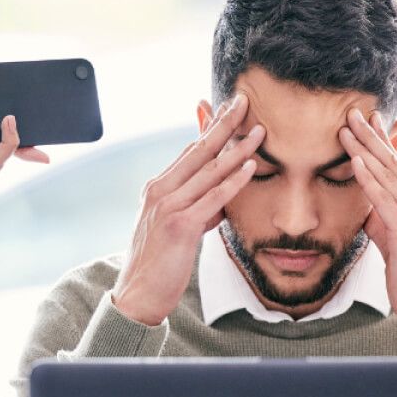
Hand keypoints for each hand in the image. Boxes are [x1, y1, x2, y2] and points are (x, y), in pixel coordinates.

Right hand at [111, 94, 262, 325]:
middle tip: (243, 101)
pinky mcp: (180, 226)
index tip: (229, 109)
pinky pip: (213, 197)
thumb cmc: (160, 264)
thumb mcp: (178, 229)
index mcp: (157, 188)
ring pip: (209, 170)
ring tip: (259, 131)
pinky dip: (233, 180)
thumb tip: (223, 198)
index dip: (210, 128)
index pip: (189, 151)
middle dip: (224, 124)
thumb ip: (200, 209)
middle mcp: (160, 191)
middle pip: (198, 150)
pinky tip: (250, 166)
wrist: (138, 295)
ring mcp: (168, 206)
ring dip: (237, 148)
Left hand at [338, 109, 396, 349]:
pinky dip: (369, 178)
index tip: (370, 120)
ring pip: (389, 176)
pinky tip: (356, 161)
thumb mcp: (396, 246)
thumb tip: (367, 207)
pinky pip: (385, 200)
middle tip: (353, 111)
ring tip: (346, 128)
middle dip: (373, 136)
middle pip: (396, 165)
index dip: (385, 142)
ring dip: (365, 149)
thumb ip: (385, 223)